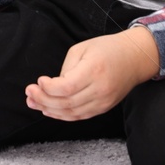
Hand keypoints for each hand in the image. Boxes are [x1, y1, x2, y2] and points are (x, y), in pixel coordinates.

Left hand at [24, 27, 159, 121]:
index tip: (38, 81)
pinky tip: (49, 109)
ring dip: (49, 110)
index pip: (66, 87)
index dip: (48, 88)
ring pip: (72, 113)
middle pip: (67, 103)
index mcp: (94, 70)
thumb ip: (66, 68)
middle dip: (43, 100)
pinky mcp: (104, 108)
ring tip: (34, 103)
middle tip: (29, 93)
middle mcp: (100, 89)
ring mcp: (103, 101)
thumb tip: (52, 86)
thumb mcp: (82, 48)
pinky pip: (80, 116)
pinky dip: (63, 115)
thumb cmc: (107, 48)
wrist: (135, 58)